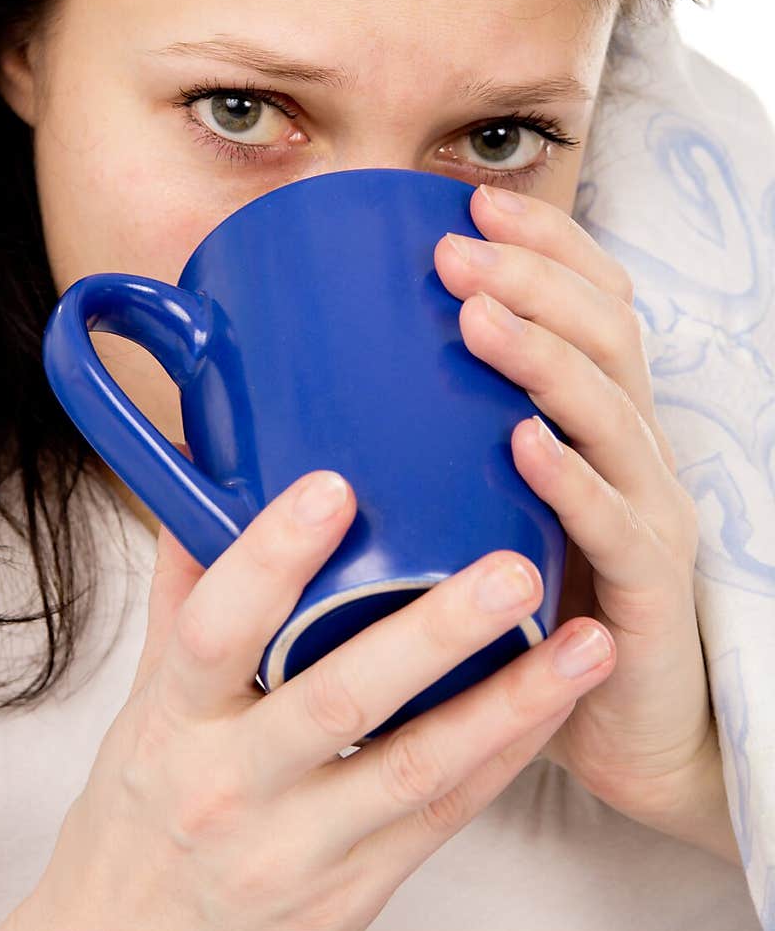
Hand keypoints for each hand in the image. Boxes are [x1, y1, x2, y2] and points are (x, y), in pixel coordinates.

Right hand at [0, 447, 614, 930]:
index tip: (333, 488)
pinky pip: (443, 815)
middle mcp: (232, 786)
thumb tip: (201, 485)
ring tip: (584, 641)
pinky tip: (557, 702)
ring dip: (510, 701)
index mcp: (175, 722)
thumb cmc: (142, 813)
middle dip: (431, 635)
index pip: (214, 630)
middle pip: (338, 702)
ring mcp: (299, 846)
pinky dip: (506, 756)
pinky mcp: (356, 890)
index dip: (269, 559)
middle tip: (508, 572)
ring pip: (416, 767)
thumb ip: (186, 598)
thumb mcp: (144, 709)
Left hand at [434, 183, 731, 851]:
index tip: (469, 204)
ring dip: (545, 358)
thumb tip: (281, 404)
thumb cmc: (530, 602)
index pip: (594, 302)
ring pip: (612, 413)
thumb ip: (424, 452)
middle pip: (606, 337)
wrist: (624, 726)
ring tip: (477, 319)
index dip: (545, 246)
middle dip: (531, 282)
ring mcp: (650, 513)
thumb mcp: (484, 508)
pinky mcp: (648, 590)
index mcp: (597, 419)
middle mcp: (634, 450)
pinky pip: (615, 524)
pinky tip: (524, 445)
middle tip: (454, 253)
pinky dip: (572, 478)